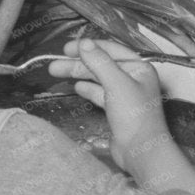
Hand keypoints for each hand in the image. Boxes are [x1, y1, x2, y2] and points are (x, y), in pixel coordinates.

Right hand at [47, 39, 171, 173]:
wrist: (141, 152)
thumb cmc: (134, 116)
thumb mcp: (116, 84)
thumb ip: (99, 62)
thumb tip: (84, 43)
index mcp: (139, 68)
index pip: (110, 50)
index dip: (89, 47)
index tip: (66, 48)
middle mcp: (134, 79)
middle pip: (102, 65)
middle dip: (78, 63)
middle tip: (54, 64)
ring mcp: (126, 95)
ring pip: (99, 79)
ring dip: (79, 75)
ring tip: (56, 73)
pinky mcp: (118, 111)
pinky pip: (100, 94)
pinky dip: (88, 89)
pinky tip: (77, 87)